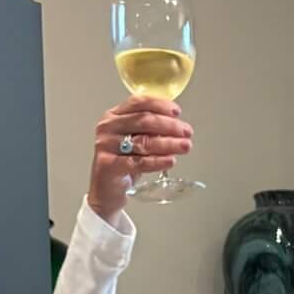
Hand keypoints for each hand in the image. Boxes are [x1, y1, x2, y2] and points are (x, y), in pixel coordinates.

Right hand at [88, 99, 192, 218]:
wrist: (106, 190)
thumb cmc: (123, 163)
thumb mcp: (136, 141)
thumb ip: (151, 131)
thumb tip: (177, 126)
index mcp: (114, 115)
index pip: (138, 103)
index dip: (160, 105)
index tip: (177, 112)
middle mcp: (108, 127)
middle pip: (143, 121)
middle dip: (169, 125)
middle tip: (187, 132)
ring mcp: (106, 146)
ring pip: (143, 142)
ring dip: (168, 143)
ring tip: (185, 146)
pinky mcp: (109, 165)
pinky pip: (139, 162)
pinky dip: (157, 161)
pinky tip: (171, 161)